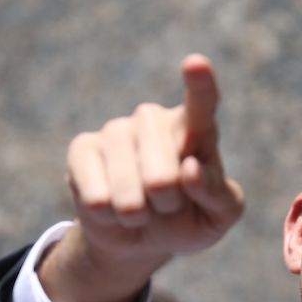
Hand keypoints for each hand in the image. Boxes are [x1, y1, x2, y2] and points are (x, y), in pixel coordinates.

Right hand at [41, 55, 243, 301]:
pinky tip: (112, 210)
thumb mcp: (218, 215)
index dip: (199, 85)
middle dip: (168, 205)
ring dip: (139, 215)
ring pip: (128, 189)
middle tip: (170, 205)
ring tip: (143, 210)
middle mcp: (154, 119)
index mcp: (197, 128)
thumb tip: (190, 168)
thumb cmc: (189, 217)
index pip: (202, 102)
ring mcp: (116, 130)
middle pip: (163, 175)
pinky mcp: (83, 148)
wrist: (142, 237)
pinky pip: (97, 197)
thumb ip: (216, 193)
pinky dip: (109, 218)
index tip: (196, 64)